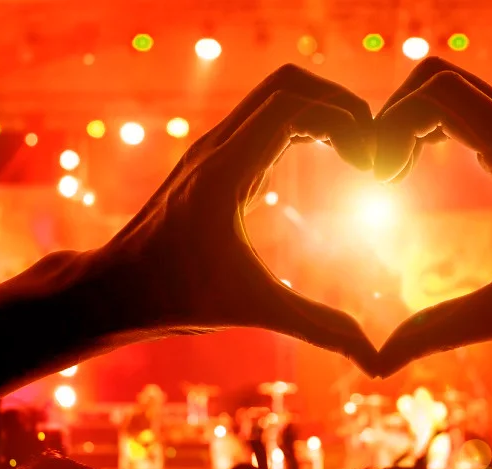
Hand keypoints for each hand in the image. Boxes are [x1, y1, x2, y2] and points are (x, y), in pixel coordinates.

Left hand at [85, 65, 377, 372]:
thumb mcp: (255, 310)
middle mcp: (217, 146)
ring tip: (358, 156)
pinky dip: (304, 125)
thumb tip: (376, 360)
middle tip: (371, 151)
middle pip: (290, 84)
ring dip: (324, 112)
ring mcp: (214, 147)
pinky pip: (266, 118)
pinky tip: (329, 160)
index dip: (344, 118)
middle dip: (341, 106)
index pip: (293, 103)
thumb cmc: (176, 299)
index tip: (370, 162)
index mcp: (226, 169)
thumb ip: (319, 327)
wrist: (115, 290)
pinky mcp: (215, 158)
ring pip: (277, 96)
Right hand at [371, 58, 491, 376]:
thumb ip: (441, 330)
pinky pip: (476, 112)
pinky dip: (440, 129)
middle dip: (396, 114)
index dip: (393, 121)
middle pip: (440, 77)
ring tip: (393, 174)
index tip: (380, 174)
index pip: (438, 91)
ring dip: (416, 120)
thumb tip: (378, 362)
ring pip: (458, 91)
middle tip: (379, 171)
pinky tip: (425, 176)